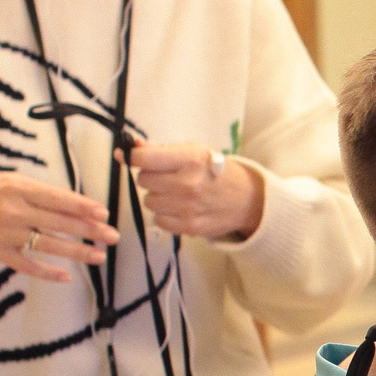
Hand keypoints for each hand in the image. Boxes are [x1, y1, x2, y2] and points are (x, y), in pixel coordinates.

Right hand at [0, 171, 118, 284]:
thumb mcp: (2, 179)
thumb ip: (31, 190)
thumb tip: (65, 201)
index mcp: (17, 187)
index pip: (59, 198)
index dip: (84, 206)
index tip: (104, 213)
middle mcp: (14, 210)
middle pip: (60, 222)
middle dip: (90, 230)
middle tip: (113, 235)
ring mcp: (5, 233)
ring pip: (49, 244)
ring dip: (78, 251)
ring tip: (100, 255)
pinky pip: (27, 265)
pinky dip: (48, 272)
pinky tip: (67, 276)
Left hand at [125, 143, 266, 240]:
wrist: (246, 199)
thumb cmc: (217, 171)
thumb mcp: (194, 151)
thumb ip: (161, 149)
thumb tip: (129, 148)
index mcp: (190, 158)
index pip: (143, 158)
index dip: (134, 157)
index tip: (136, 158)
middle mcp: (188, 183)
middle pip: (143, 180)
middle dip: (151, 177)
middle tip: (168, 177)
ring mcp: (188, 208)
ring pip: (148, 201)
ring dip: (158, 197)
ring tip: (176, 194)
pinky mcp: (189, 227)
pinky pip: (158, 220)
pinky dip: (165, 214)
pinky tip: (180, 208)